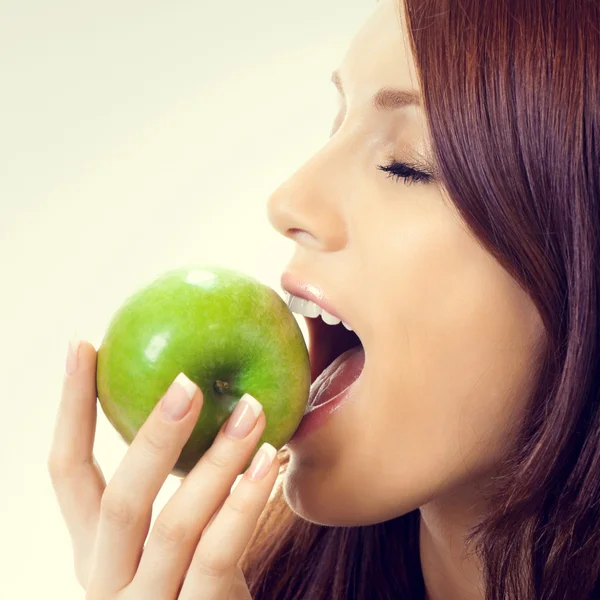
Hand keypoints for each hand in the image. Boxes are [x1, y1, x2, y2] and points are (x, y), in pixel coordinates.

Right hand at [48, 340, 279, 598]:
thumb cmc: (196, 576)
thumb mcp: (172, 534)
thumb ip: (176, 483)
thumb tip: (202, 387)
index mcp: (95, 546)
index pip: (66, 471)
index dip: (71, 408)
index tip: (83, 345)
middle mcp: (108, 576)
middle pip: (119, 500)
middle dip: (152, 435)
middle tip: (188, 381)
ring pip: (173, 523)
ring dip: (216, 461)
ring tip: (251, 410)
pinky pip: (216, 554)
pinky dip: (243, 503)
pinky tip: (269, 461)